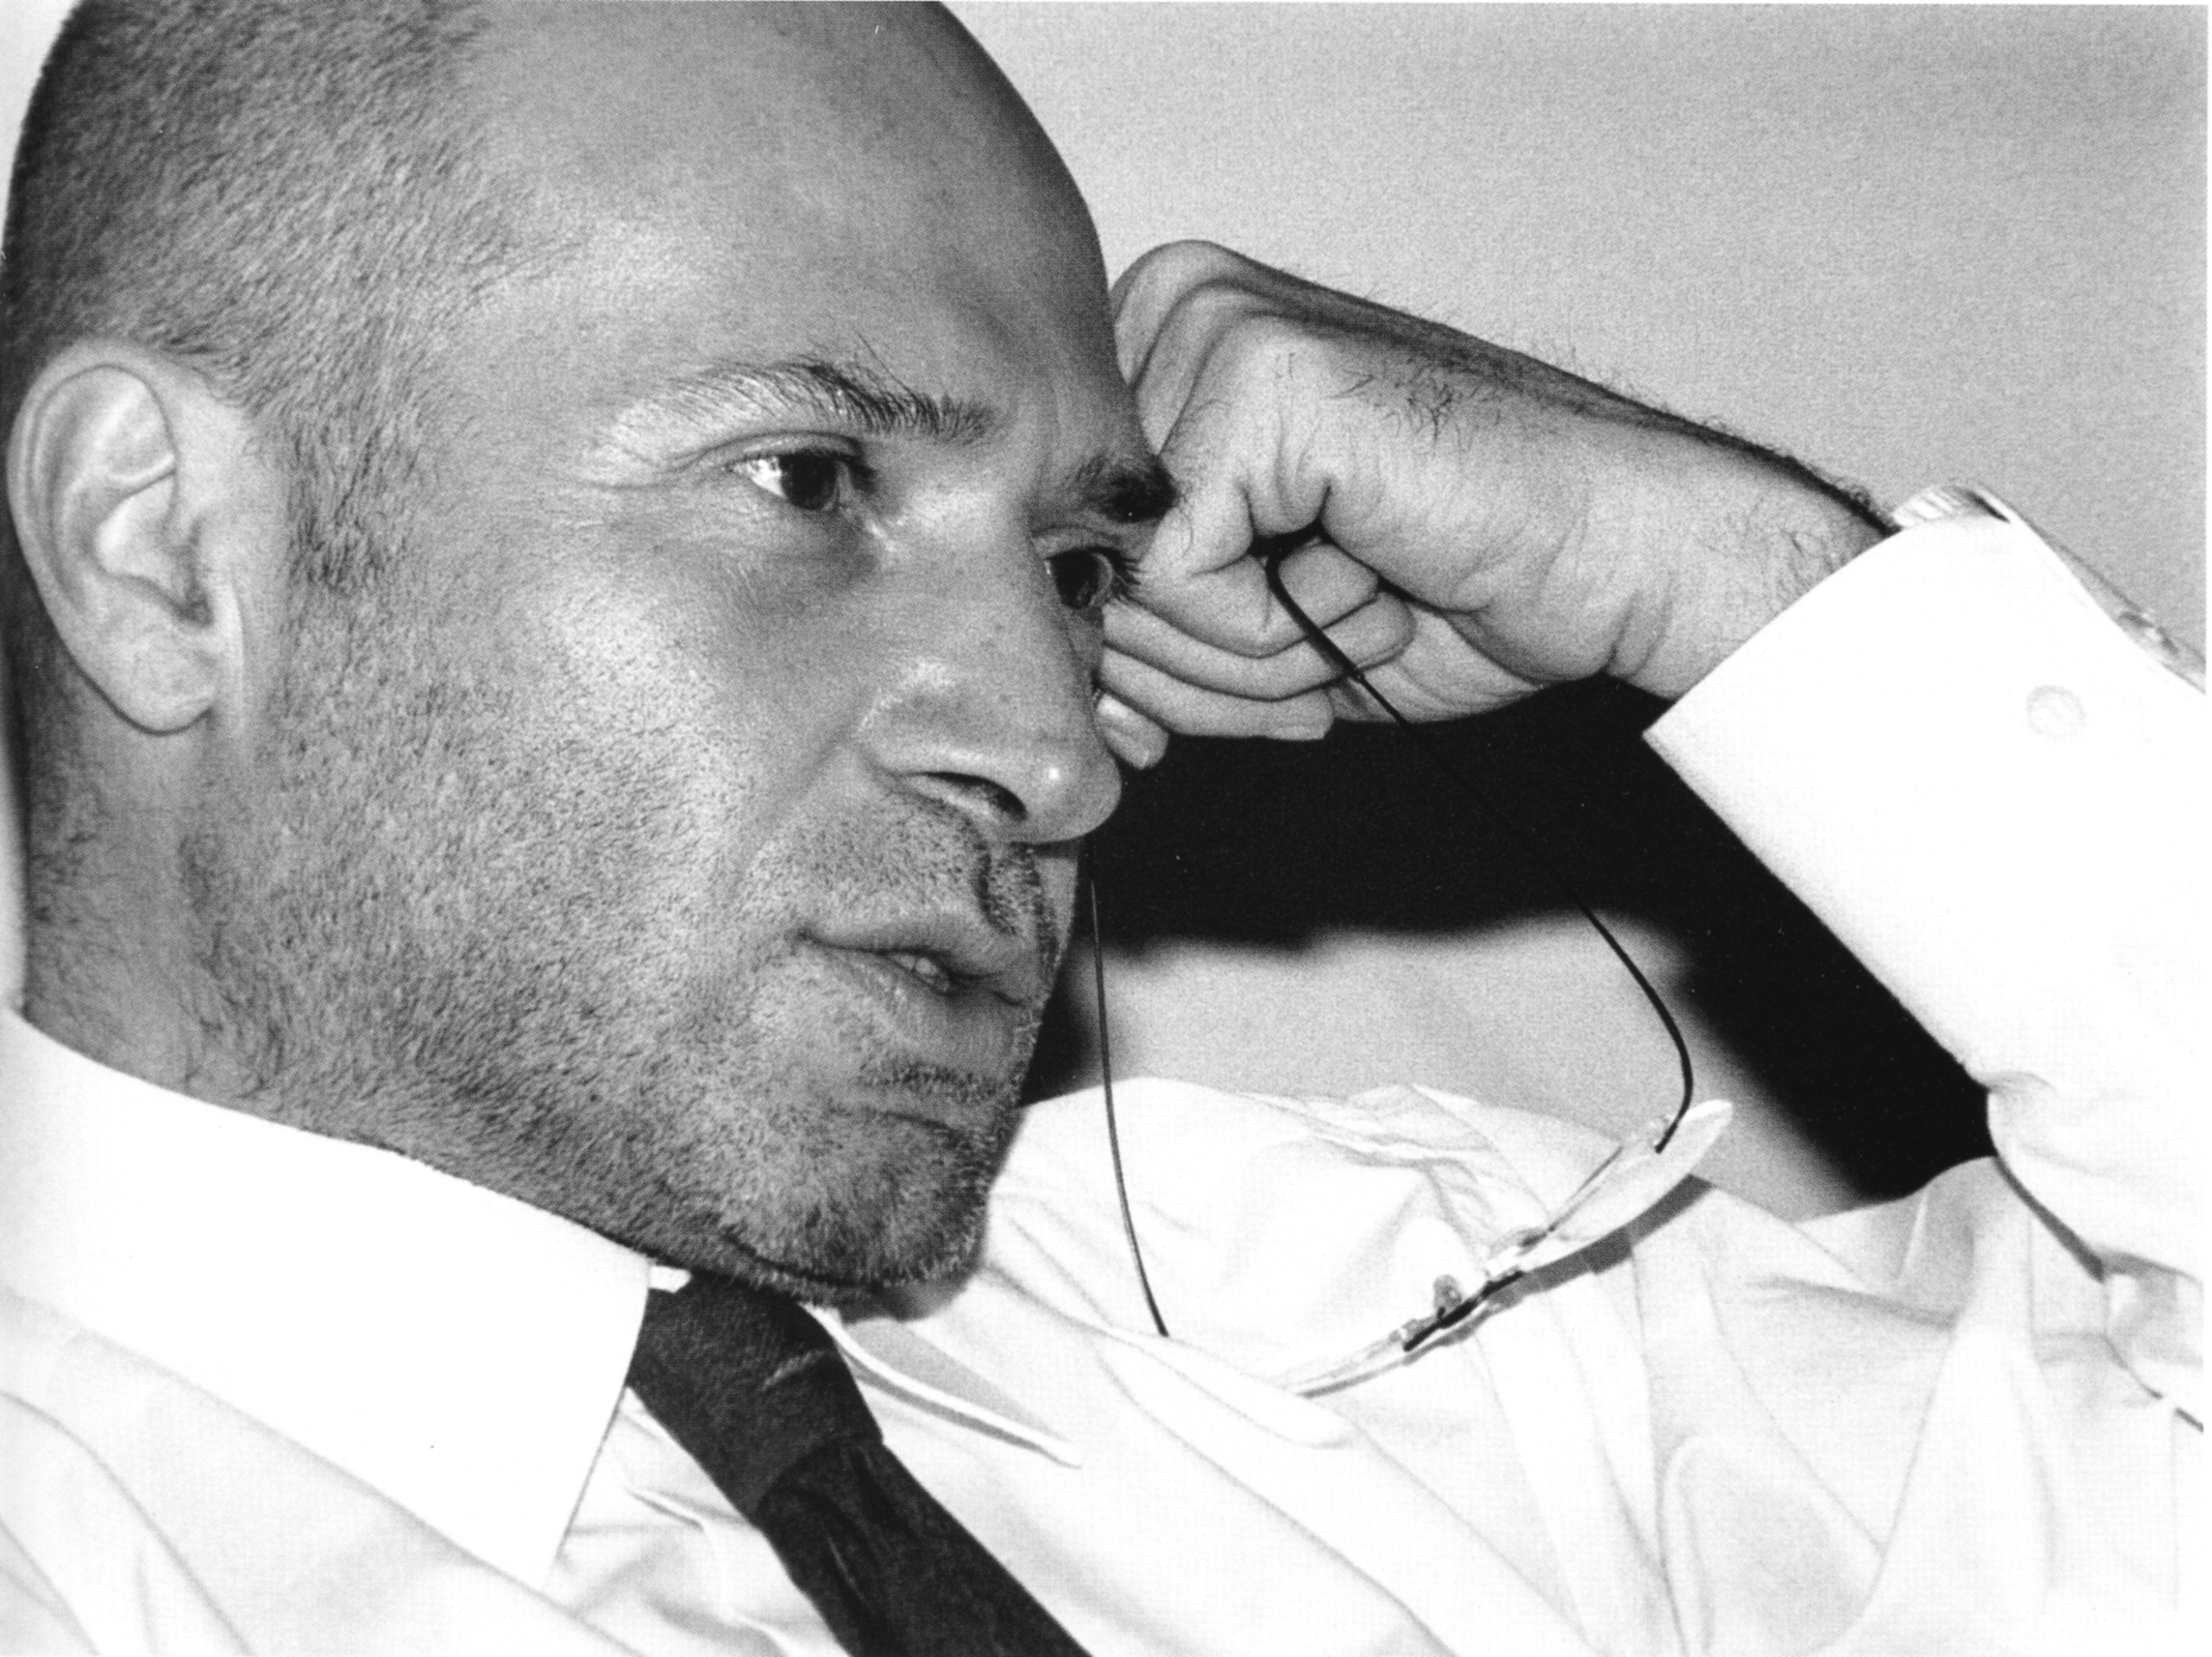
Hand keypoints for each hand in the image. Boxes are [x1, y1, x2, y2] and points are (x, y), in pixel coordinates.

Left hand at [1094, 242, 1884, 765]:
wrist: (1615, 559)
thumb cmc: (1453, 585)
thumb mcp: (1255, 624)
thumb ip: (1145, 631)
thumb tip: (1053, 679)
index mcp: (1158, 352)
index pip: (1062, 547)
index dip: (1148, 654)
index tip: (1256, 670)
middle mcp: (1170, 311)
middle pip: (1083, 572)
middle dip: (1203, 667)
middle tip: (1331, 631)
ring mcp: (1212, 327)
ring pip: (1126, 585)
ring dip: (1247, 659)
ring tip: (1362, 595)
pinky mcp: (1258, 376)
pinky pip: (1177, 577)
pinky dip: (1272, 633)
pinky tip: (1371, 579)